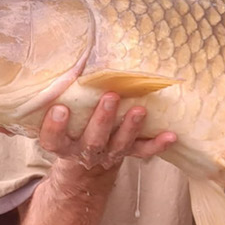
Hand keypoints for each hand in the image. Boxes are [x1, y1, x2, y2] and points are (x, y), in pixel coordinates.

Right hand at [37, 92, 176, 170]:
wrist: (85, 163)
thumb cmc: (70, 128)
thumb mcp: (60, 119)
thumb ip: (60, 99)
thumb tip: (66, 61)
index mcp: (63, 144)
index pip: (53, 140)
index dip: (55, 127)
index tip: (61, 108)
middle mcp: (85, 151)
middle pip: (93, 140)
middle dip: (102, 120)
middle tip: (111, 97)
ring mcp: (108, 154)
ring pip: (120, 145)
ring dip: (130, 127)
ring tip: (140, 110)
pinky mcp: (128, 153)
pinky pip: (143, 151)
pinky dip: (157, 144)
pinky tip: (171, 135)